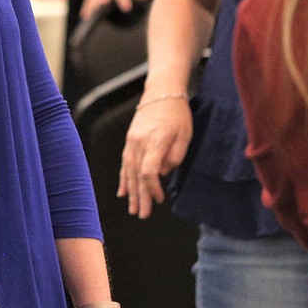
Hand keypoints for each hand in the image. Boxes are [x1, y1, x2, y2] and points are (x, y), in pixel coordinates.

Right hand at [117, 93, 192, 218]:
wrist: (161, 92)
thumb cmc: (177, 113)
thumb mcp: (185, 134)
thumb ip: (175, 156)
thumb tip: (163, 172)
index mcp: (155, 142)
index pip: (149, 172)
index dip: (153, 188)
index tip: (160, 198)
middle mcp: (139, 143)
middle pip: (137, 175)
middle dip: (140, 197)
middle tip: (142, 215)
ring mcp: (132, 141)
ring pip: (129, 171)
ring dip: (131, 191)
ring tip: (132, 208)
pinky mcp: (130, 140)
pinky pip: (125, 162)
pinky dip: (124, 178)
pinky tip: (123, 192)